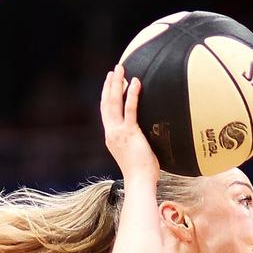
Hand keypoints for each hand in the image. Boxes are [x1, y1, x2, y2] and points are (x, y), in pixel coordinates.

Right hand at [101, 65, 159, 180]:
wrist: (140, 182)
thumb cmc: (142, 173)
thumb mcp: (135, 153)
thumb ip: (135, 142)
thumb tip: (146, 137)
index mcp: (111, 137)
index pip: (106, 112)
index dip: (106, 96)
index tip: (109, 83)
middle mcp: (111, 133)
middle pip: (107, 103)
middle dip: (110, 84)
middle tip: (114, 70)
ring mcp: (118, 132)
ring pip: (114, 102)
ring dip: (117, 83)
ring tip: (121, 69)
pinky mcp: (130, 133)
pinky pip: (130, 109)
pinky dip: (132, 95)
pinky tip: (135, 83)